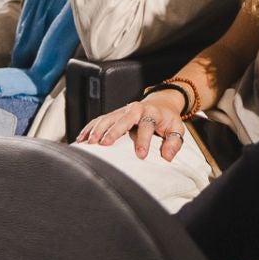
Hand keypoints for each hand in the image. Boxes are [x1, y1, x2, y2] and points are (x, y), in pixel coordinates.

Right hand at [73, 92, 189, 161]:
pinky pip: (99, 120)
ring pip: (108, 118)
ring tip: (89, 143)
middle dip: (113, 131)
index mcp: (152, 113)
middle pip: (123, 119)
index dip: (144, 140)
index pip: (147, 126)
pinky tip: (81, 139)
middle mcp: (135, 109)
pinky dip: (89, 129)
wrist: (161, 103)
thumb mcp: (177, 129)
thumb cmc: (167, 119)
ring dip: (97, 130)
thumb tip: (167, 156)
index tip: (141, 155)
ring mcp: (122, 110)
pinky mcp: (113, 114)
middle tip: (104, 144)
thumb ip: (174, 143)